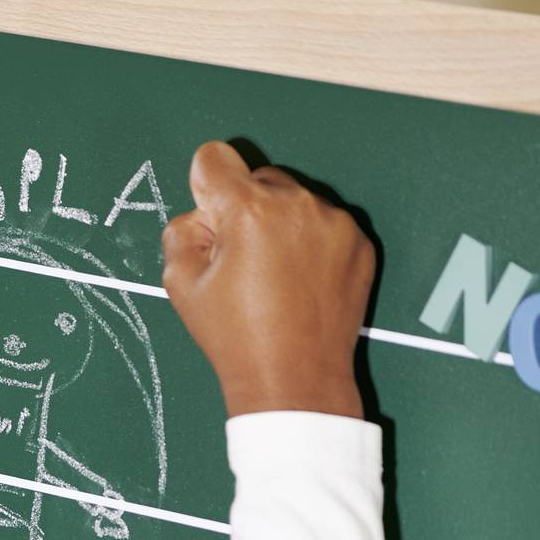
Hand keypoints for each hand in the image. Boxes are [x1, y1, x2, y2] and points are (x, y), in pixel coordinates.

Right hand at [162, 141, 371, 420]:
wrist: (295, 381)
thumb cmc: (236, 337)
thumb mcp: (180, 284)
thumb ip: (182, 229)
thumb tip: (204, 212)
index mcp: (250, 211)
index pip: (214, 158)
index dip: (203, 188)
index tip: (213, 223)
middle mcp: (298, 205)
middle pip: (258, 179)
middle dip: (245, 210)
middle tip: (243, 263)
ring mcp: (335, 223)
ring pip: (294, 201)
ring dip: (280, 225)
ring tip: (276, 277)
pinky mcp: (359, 242)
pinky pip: (324, 224)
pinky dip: (311, 243)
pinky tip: (302, 283)